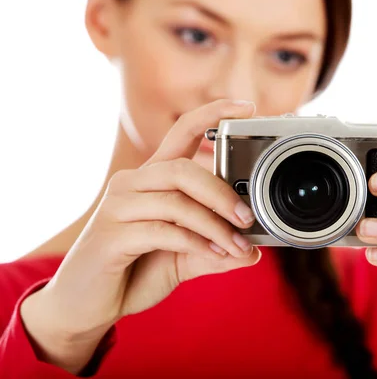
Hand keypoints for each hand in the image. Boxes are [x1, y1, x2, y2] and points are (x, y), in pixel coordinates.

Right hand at [20, 99, 260, 373]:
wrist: (87, 305)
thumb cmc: (134, 270)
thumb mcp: (184, 258)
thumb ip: (215, 251)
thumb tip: (253, 253)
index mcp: (152, 180)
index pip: (181, 132)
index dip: (212, 114)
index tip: (246, 106)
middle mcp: (133, 184)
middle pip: (182, 168)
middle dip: (221, 193)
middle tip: (247, 218)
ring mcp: (118, 207)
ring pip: (176, 200)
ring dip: (214, 225)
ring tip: (237, 246)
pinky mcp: (110, 235)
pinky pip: (162, 230)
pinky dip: (195, 242)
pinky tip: (212, 255)